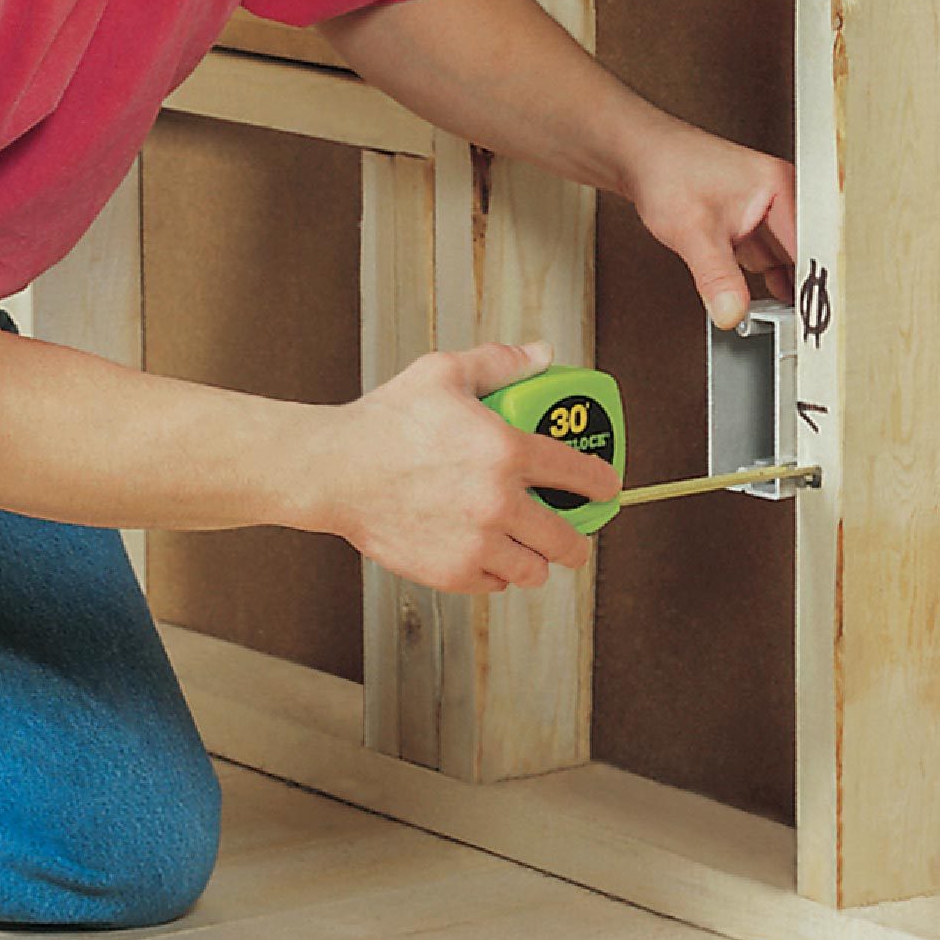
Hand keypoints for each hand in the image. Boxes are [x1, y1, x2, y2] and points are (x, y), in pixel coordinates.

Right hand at [326, 340, 623, 595]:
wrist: (334, 470)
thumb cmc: (384, 422)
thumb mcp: (443, 373)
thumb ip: (499, 364)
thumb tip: (541, 356)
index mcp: (506, 451)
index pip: (582, 474)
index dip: (603, 484)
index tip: (605, 488)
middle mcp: (498, 503)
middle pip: (568, 541)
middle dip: (576, 539)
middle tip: (569, 532)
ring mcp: (476, 543)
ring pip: (534, 571)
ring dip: (533, 559)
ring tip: (521, 544)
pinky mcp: (451, 572)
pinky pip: (494, 584)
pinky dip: (493, 572)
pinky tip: (480, 549)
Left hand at [623, 116, 798, 331]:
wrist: (635, 155)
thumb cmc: (664, 172)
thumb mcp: (692, 232)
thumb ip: (716, 277)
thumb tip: (733, 313)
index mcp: (783, 187)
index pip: (816, 247)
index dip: (816, 284)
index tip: (812, 318)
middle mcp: (783, 196)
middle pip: (806, 256)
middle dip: (798, 287)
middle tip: (794, 322)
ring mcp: (767, 209)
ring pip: (786, 261)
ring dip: (777, 283)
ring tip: (773, 303)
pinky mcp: (751, 222)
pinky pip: (766, 257)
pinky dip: (758, 275)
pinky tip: (746, 283)